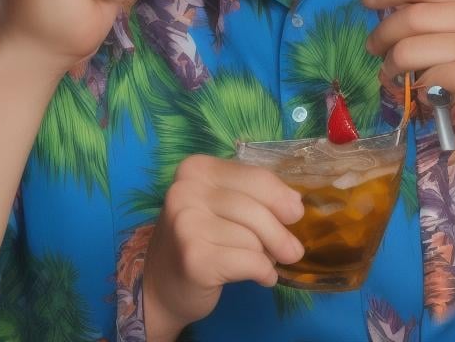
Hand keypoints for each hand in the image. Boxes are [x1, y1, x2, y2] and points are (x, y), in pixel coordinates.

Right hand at [143, 155, 303, 341]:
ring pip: (254, 238)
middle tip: (291, 252)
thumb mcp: (220, 205)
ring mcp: (186, 224)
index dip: (281, 197)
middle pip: (257, 209)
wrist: (159, 286)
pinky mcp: (195, 258)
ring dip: (267, 256)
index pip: (255, 176)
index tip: (295, 214)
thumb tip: (295, 205)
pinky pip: (251, 262)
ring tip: (259, 261)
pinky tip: (259, 277)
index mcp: (196, 168)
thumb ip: (254, 196)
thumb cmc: (198, 239)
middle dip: (281, 234)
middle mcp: (186, 190)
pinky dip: (263, 272)